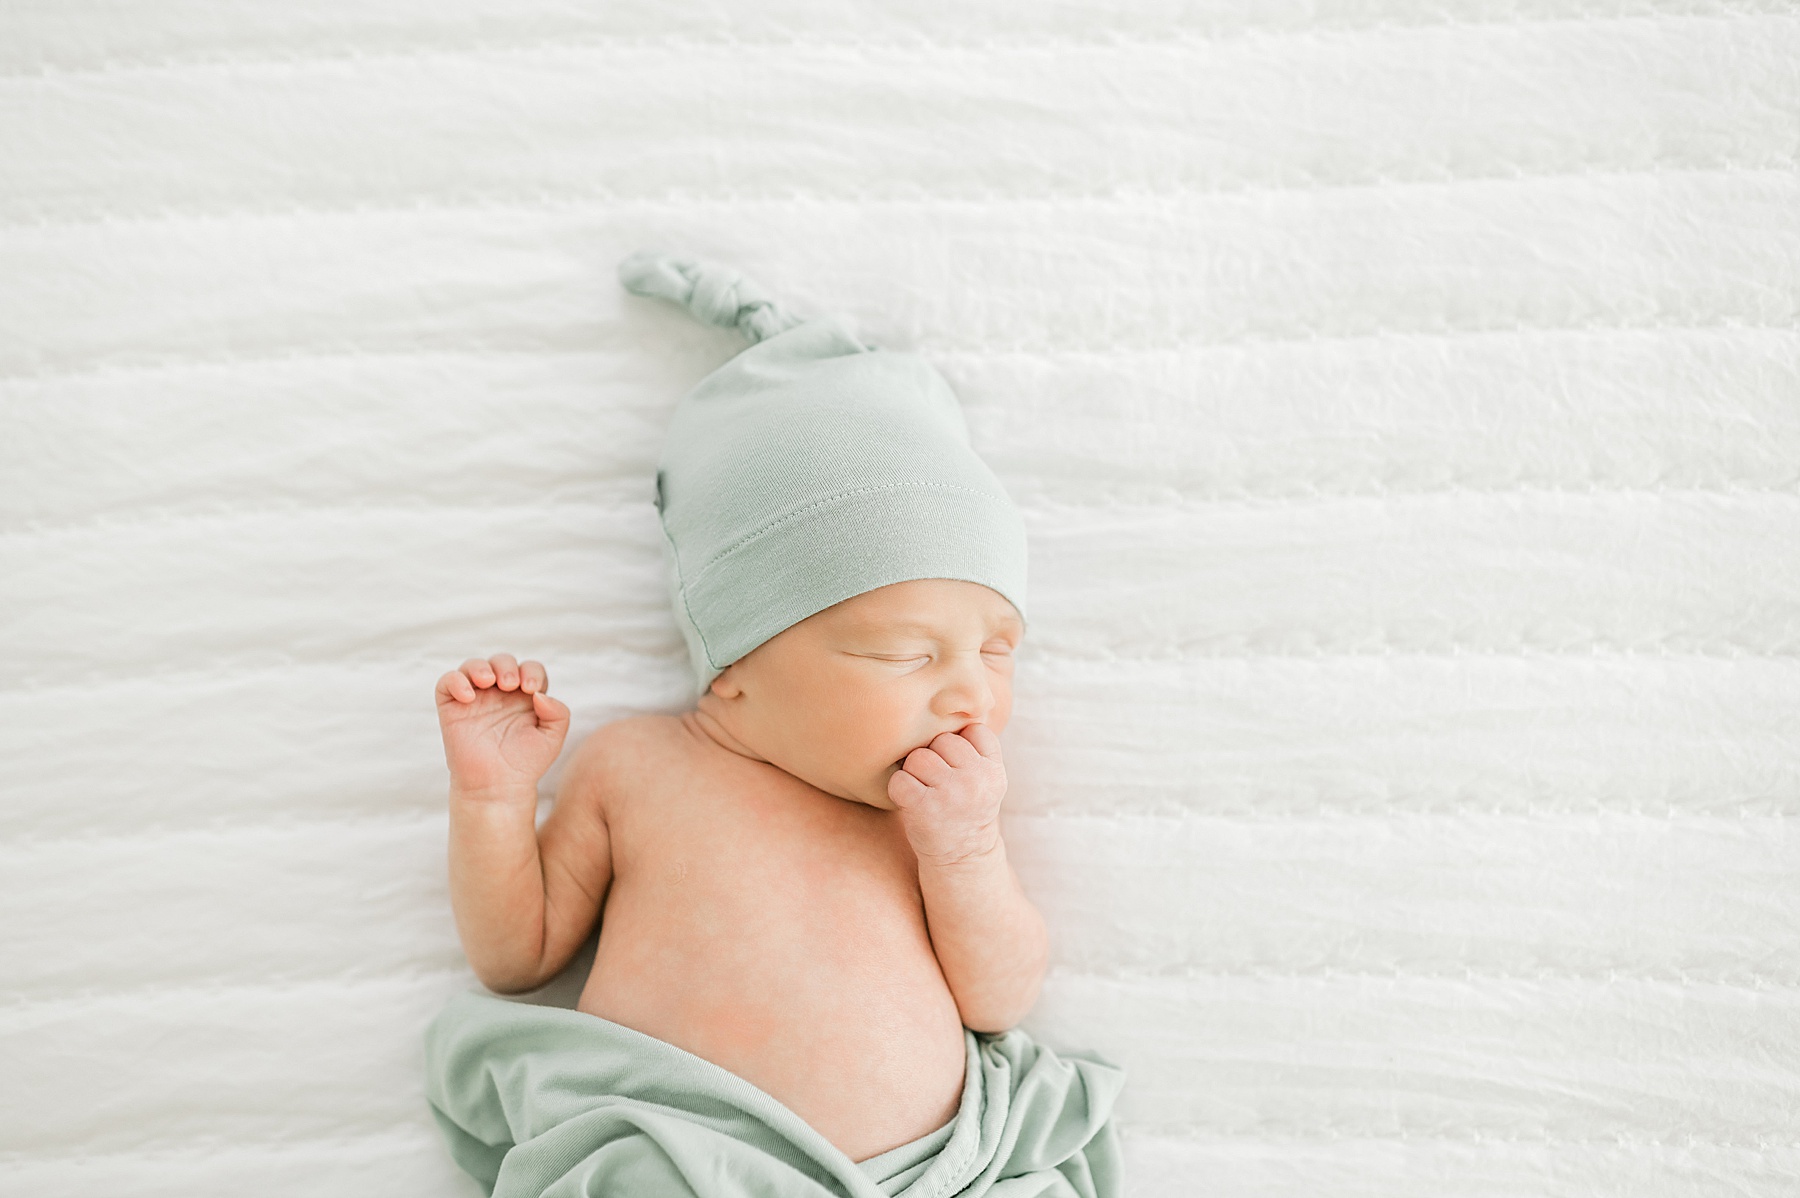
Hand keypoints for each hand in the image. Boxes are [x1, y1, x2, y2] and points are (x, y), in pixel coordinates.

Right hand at [434, 654, 569, 802]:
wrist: (497, 786)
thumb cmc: (525, 763)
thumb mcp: (552, 738)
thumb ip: (558, 713)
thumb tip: (539, 694)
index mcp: (524, 697)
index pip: (529, 669)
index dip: (531, 671)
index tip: (531, 689)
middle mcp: (499, 694)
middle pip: (501, 661)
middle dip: (506, 666)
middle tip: (510, 685)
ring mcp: (475, 699)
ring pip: (472, 666)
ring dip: (481, 667)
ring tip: (489, 681)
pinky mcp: (453, 708)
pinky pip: (448, 682)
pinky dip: (456, 681)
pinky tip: (468, 696)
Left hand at [887, 724, 1006, 867]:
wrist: (963, 860)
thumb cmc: (966, 809)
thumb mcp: (984, 777)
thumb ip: (974, 746)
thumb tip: (945, 698)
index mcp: (994, 768)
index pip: (970, 729)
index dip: (957, 745)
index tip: (957, 768)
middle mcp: (977, 779)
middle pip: (940, 740)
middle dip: (933, 757)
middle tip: (938, 783)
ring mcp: (951, 793)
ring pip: (918, 757)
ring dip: (914, 773)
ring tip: (926, 792)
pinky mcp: (925, 808)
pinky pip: (900, 780)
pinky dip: (899, 790)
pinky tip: (912, 802)